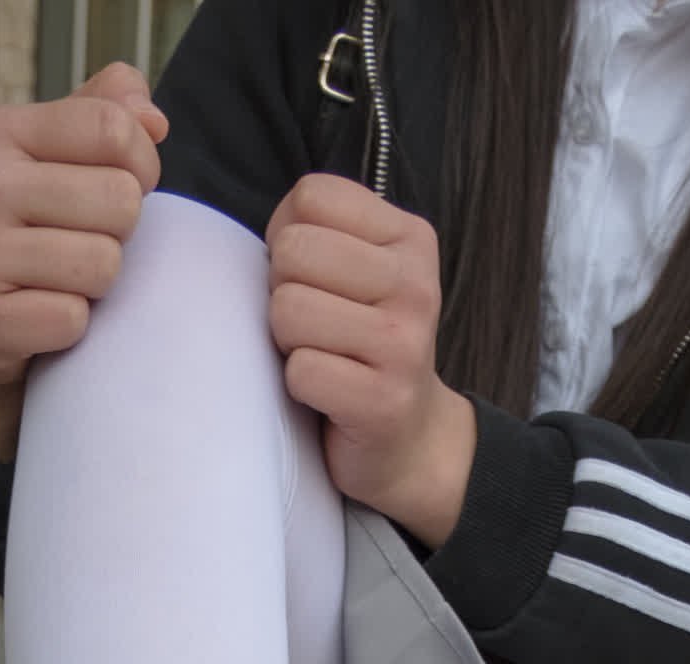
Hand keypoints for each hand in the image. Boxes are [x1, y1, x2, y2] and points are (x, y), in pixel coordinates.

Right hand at [0, 61, 168, 469]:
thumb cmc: (32, 228)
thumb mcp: (61, 155)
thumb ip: (108, 113)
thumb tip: (154, 120)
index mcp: (5, 131)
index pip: (114, 128)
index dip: (143, 164)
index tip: (123, 186)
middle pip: (121, 199)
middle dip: (120, 230)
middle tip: (84, 242)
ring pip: (103, 264)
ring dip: (98, 283)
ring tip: (63, 279)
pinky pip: (73, 319)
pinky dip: (72, 327)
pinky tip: (42, 315)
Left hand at [266, 174, 476, 547]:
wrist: (409, 441)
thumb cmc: (365, 348)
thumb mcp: (362, 273)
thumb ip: (323, 233)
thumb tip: (274, 237)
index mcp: (410, 238)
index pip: (312, 196)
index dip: (290, 235)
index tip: (314, 278)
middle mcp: (415, 284)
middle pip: (294, 249)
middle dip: (285, 290)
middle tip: (314, 326)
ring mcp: (404, 344)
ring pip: (289, 308)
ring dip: (288, 341)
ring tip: (319, 356)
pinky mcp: (382, 400)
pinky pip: (301, 370)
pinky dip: (298, 386)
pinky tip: (325, 393)